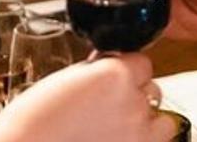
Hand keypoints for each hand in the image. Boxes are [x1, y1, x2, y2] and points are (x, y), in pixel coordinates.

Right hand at [0, 54, 174, 141]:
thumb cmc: (34, 121)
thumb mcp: (65, 79)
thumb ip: (95, 71)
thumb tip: (106, 66)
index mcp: (115, 75)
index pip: (142, 62)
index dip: (127, 69)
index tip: (116, 77)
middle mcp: (133, 103)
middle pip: (153, 89)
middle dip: (135, 94)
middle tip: (111, 105)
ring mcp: (138, 134)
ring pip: (162, 121)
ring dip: (146, 121)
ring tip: (120, 126)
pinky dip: (139, 141)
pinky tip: (115, 140)